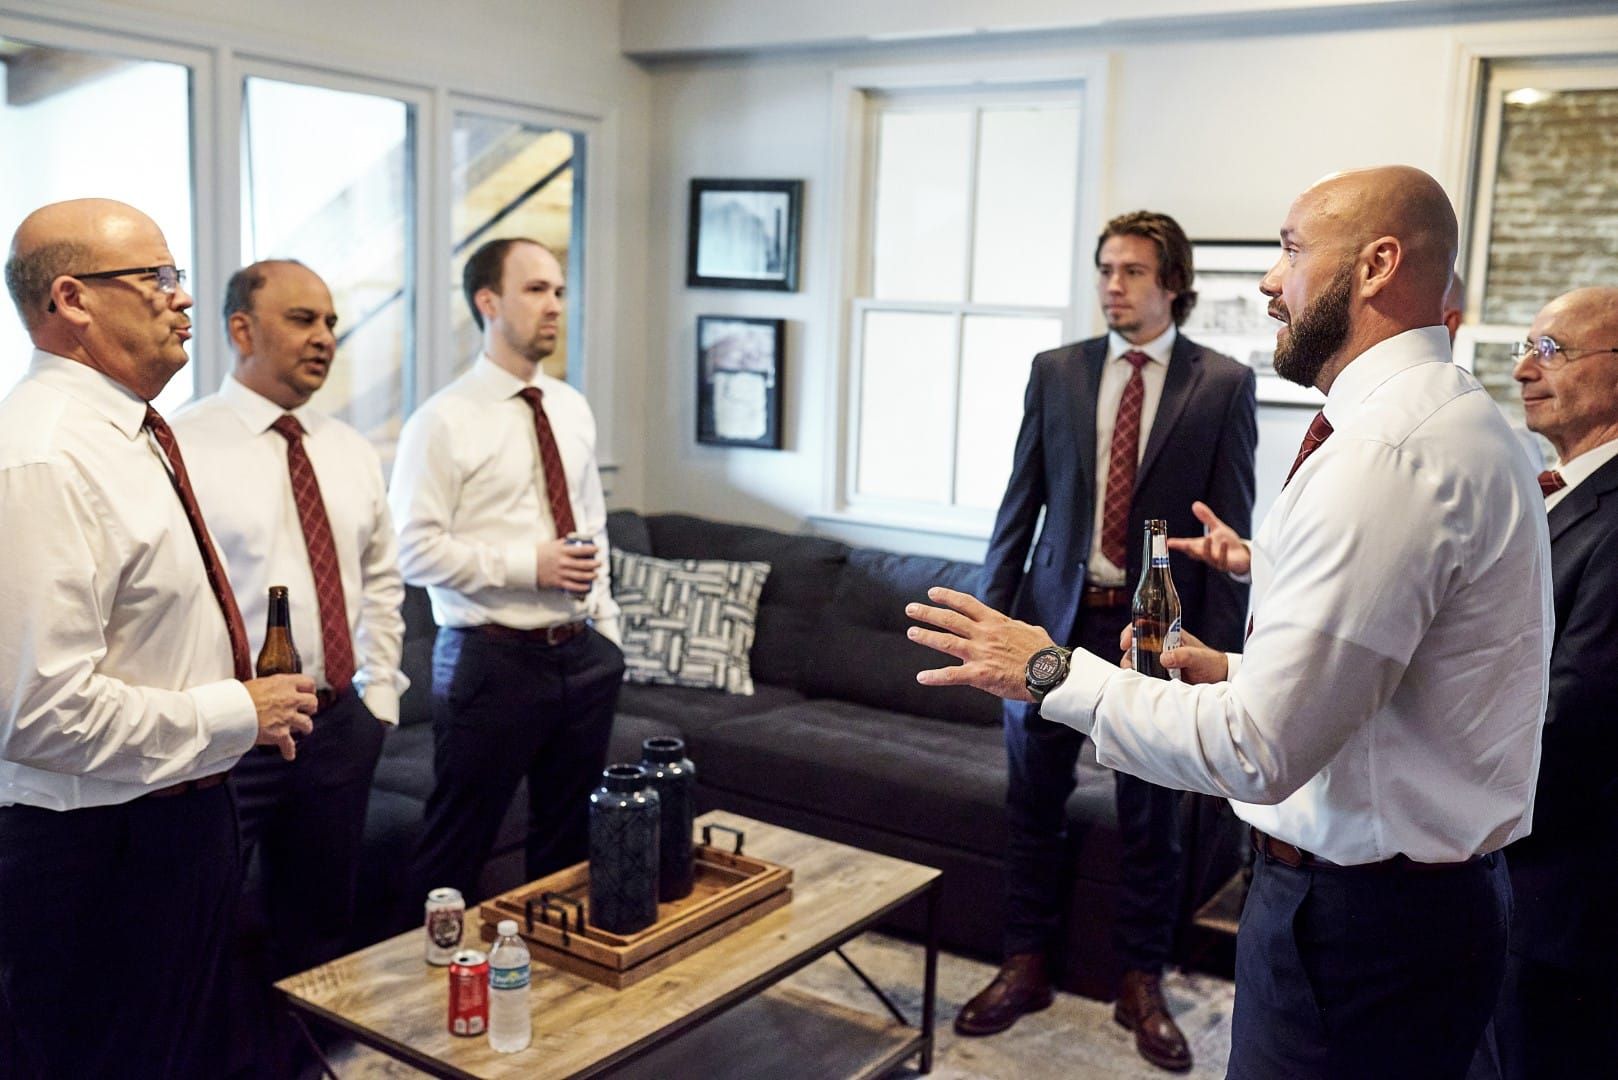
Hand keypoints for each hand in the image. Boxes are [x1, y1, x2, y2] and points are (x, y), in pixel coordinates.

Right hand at [245, 674, 316, 759]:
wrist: (229, 710)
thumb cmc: (239, 696)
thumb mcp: (259, 683)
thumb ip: (273, 686)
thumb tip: (274, 689)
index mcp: (284, 684)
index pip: (309, 683)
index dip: (309, 690)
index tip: (307, 694)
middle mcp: (289, 699)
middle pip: (313, 703)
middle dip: (310, 708)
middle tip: (306, 711)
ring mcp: (286, 717)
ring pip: (307, 724)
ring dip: (305, 728)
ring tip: (303, 730)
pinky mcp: (280, 733)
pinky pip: (290, 745)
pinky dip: (289, 751)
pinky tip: (289, 755)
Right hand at [537, 538, 598, 594]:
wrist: (525, 566)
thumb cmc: (537, 554)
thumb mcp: (550, 545)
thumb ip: (562, 544)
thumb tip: (572, 541)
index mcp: (562, 551)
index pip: (581, 549)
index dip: (591, 549)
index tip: (597, 549)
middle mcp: (563, 562)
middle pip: (584, 564)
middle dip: (594, 564)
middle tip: (599, 563)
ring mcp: (561, 573)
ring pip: (580, 575)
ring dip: (591, 575)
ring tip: (596, 574)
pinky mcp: (557, 582)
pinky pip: (573, 586)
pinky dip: (582, 587)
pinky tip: (587, 586)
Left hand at [906, 587, 1054, 702]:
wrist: (1050, 673)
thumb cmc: (1044, 654)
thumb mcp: (1030, 631)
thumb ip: (1016, 627)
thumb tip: (1014, 625)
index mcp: (995, 622)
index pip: (966, 603)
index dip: (947, 597)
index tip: (932, 592)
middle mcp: (984, 634)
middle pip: (950, 619)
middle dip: (928, 613)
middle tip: (911, 609)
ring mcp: (981, 653)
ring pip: (946, 642)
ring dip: (926, 636)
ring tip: (912, 632)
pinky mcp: (981, 674)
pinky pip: (952, 675)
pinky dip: (935, 676)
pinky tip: (921, 677)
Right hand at [1121, 624, 1228, 683]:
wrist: (1219, 679)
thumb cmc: (1211, 663)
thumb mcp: (1199, 657)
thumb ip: (1184, 655)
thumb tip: (1164, 658)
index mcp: (1169, 634)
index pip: (1144, 626)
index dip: (1131, 631)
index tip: (1125, 642)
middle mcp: (1161, 646)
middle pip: (1136, 645)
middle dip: (1128, 654)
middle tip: (1129, 666)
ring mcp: (1160, 660)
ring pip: (1138, 661)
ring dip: (1133, 667)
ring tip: (1135, 676)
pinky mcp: (1160, 675)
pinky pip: (1145, 674)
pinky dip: (1140, 677)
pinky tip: (1140, 683)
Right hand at [1165, 500, 1250, 575]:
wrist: (1243, 557)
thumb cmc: (1229, 544)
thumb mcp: (1217, 528)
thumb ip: (1206, 518)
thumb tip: (1195, 504)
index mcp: (1202, 547)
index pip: (1186, 545)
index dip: (1177, 544)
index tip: (1167, 542)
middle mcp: (1206, 555)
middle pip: (1194, 553)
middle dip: (1188, 548)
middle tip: (1183, 544)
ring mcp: (1215, 561)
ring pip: (1208, 557)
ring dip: (1207, 549)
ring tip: (1207, 538)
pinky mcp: (1226, 565)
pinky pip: (1223, 560)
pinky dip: (1223, 552)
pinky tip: (1224, 543)